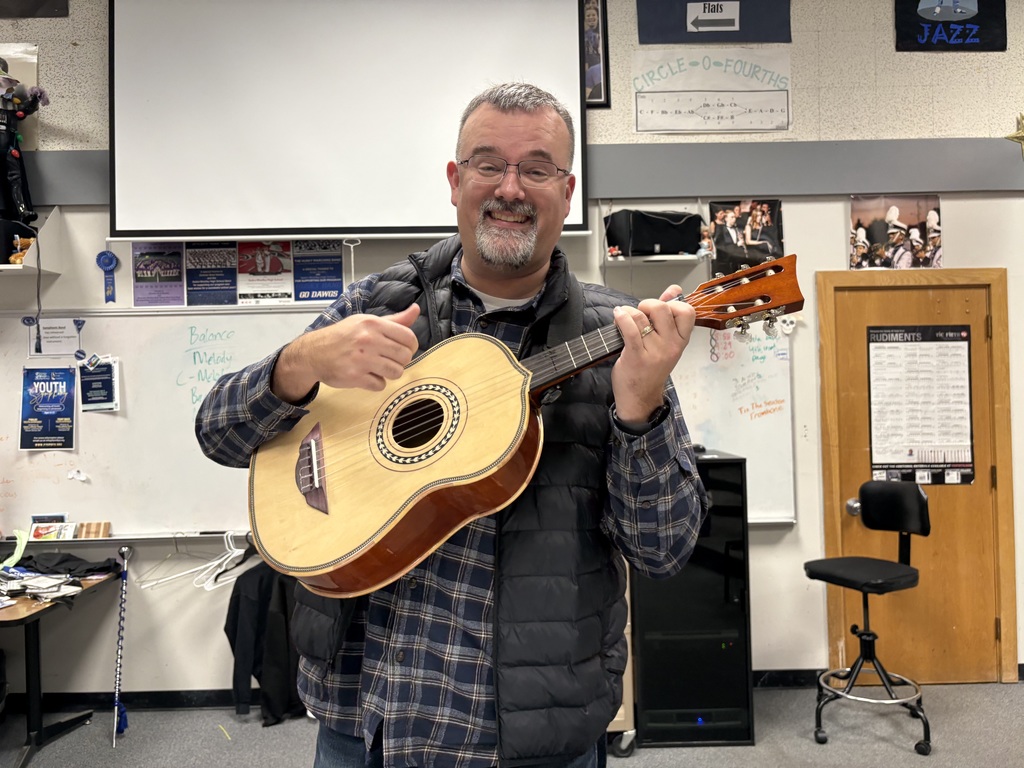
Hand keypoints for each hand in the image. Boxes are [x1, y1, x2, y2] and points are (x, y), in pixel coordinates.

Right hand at [272, 304, 419, 401]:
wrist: (314, 353)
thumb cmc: (342, 336)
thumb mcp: (366, 322)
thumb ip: (394, 320)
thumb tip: (416, 310)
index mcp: (373, 324)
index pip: (408, 337)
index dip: (411, 346)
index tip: (404, 349)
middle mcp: (368, 340)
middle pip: (405, 356)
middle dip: (401, 361)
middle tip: (389, 359)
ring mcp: (362, 359)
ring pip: (396, 372)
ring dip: (390, 373)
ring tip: (379, 367)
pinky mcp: (355, 377)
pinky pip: (380, 385)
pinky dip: (376, 383)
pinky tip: (367, 375)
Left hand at [611, 286, 694, 422]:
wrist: (640, 398)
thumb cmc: (651, 368)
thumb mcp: (666, 343)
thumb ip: (670, 315)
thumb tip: (674, 289)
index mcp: (681, 341)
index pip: (687, 311)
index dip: (672, 303)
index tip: (660, 309)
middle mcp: (671, 346)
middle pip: (661, 308)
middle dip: (646, 304)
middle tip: (640, 314)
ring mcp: (655, 352)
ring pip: (641, 317)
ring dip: (628, 312)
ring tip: (625, 318)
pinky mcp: (637, 357)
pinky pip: (630, 329)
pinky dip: (621, 317)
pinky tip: (617, 316)